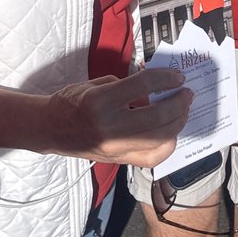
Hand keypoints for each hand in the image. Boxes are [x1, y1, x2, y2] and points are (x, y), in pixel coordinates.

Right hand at [47, 68, 191, 167]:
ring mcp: (116, 148)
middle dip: (179, 102)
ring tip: (183, 109)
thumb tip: (155, 87)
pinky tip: (171, 132)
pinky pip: (152, 158)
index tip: (178, 75)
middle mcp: (109, 127)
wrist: (51, 130)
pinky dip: (167, 144)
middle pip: (158, 116)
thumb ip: (127, 86)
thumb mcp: (98, 84)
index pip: (143, 85)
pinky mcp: (119, 161)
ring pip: (160, 140)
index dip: (165, 78)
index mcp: (100, 101)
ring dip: (178, 122)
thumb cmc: (72, 101)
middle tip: (186, 92)